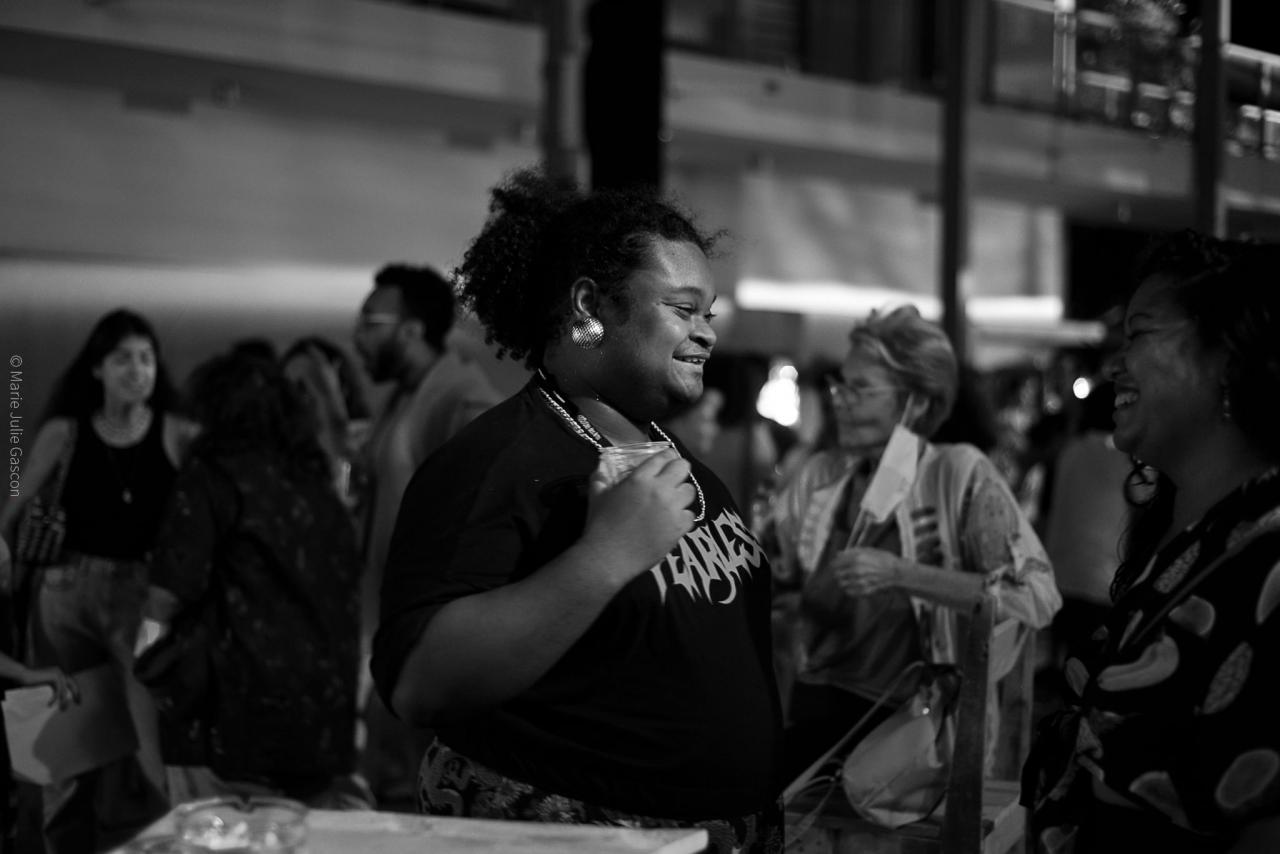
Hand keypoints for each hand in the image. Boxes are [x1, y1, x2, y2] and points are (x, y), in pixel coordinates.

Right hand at [24, 666, 79, 709]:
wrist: (22, 675)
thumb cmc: (30, 681)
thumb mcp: (45, 684)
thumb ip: (53, 687)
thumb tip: (61, 697)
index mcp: (59, 673)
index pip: (71, 682)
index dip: (76, 691)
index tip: (77, 700)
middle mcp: (60, 672)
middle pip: (73, 685)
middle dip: (76, 694)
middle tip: (79, 703)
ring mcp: (58, 673)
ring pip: (65, 690)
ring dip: (64, 701)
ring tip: (63, 709)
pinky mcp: (54, 677)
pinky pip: (58, 691)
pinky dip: (55, 698)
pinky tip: (50, 704)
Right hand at [582, 449, 695, 583]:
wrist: (608, 557)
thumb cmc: (600, 524)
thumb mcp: (597, 495)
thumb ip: (601, 476)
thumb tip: (602, 463)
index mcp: (640, 478)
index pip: (664, 457)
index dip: (666, 458)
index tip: (665, 463)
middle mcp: (660, 489)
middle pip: (683, 468)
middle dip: (678, 471)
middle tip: (671, 480)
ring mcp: (672, 509)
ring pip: (690, 491)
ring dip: (681, 494)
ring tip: (672, 502)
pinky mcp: (679, 528)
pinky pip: (690, 515)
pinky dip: (683, 517)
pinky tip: (671, 521)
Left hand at [832, 547, 902, 596]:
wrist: (898, 574)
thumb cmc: (886, 560)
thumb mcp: (870, 550)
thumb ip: (852, 552)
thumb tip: (838, 553)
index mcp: (856, 558)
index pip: (836, 563)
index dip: (835, 564)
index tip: (836, 565)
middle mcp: (856, 570)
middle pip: (837, 574)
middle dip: (838, 573)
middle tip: (842, 573)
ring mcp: (860, 582)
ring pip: (841, 584)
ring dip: (843, 582)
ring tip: (849, 580)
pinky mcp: (864, 591)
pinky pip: (849, 592)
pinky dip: (849, 590)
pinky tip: (855, 586)